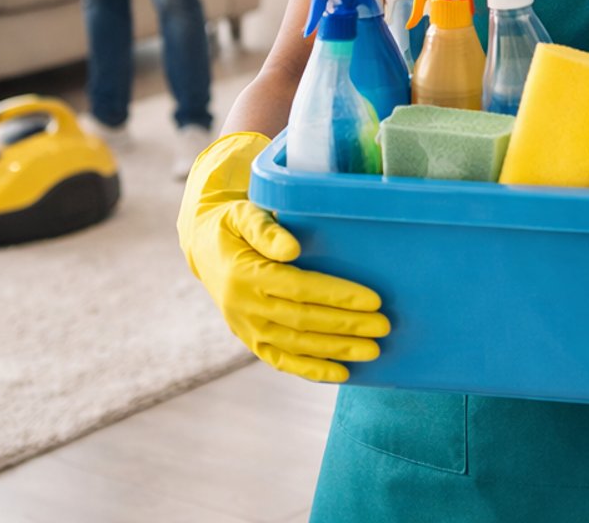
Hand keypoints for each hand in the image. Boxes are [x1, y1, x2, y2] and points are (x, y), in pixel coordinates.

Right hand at [178, 132, 389, 382]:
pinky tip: (341, 373)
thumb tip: (292, 248)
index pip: (300, 288)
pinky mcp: (250, 341)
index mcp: (246, 274)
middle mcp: (244, 306)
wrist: (205, 248)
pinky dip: (311, 370)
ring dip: (336, 350)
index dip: (337, 296)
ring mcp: (247, 328)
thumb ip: (265, 229)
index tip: (373, 300)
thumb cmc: (234, 225)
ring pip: (297, 345)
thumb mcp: (243, 214)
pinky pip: (282, 361)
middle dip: (346, 326)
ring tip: (372, 351)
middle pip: (304, 321)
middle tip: (384, 327)